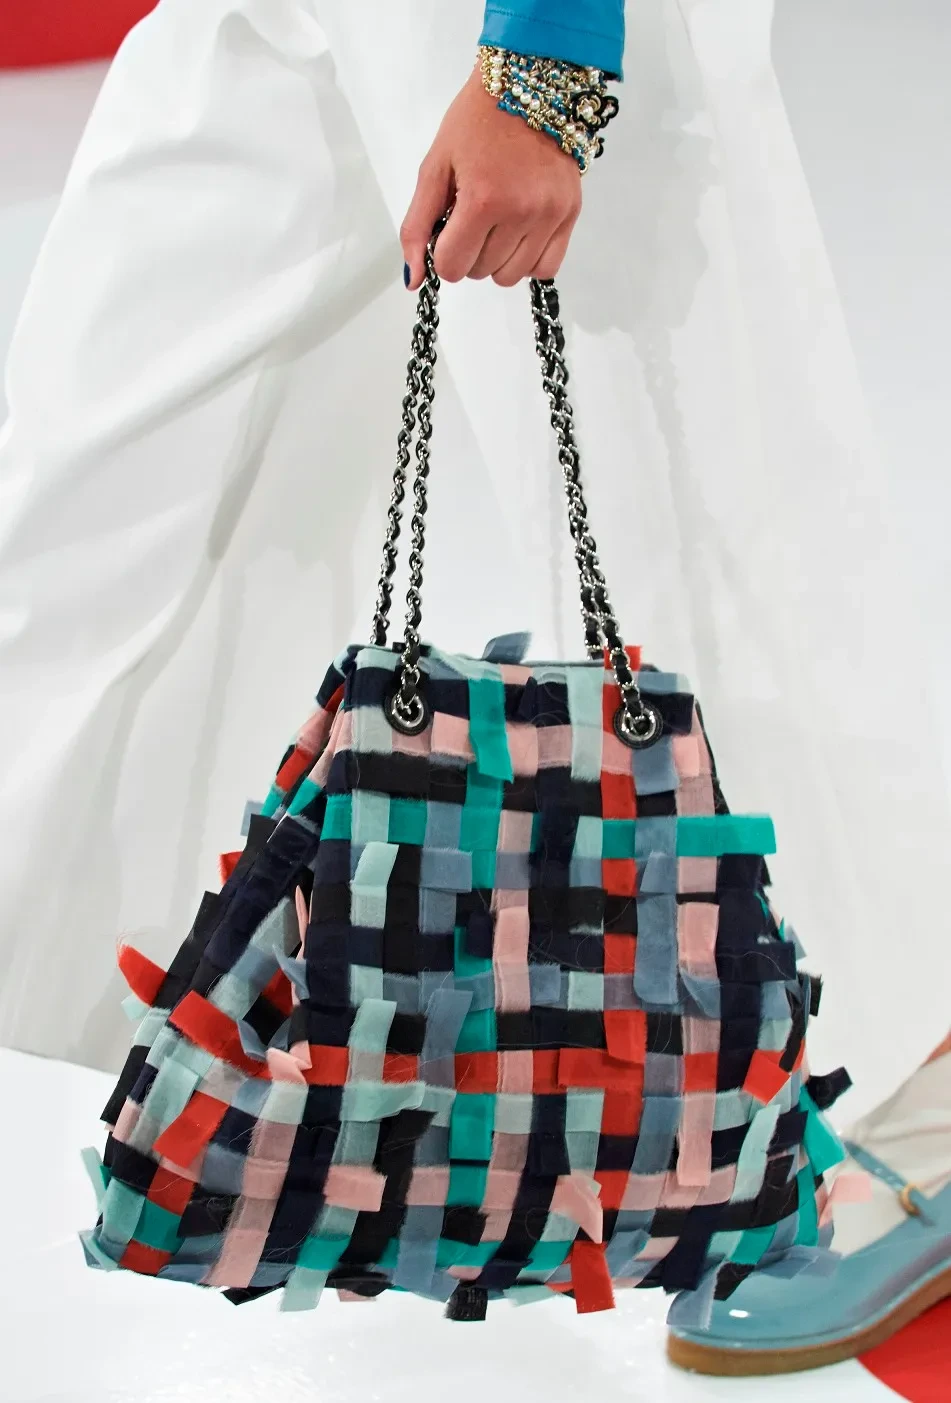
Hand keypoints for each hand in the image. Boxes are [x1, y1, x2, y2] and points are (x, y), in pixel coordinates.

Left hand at [401, 67, 581, 290]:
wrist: (529, 84)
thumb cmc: (477, 120)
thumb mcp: (435, 166)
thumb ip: (417, 225)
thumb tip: (412, 279)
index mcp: (483, 199)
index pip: (452, 267)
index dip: (442, 253)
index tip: (448, 227)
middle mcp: (521, 212)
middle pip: (480, 273)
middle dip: (469, 252)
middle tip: (473, 215)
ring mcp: (549, 215)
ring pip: (511, 276)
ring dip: (497, 259)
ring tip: (497, 222)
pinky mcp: (570, 214)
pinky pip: (545, 268)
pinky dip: (527, 260)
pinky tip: (518, 235)